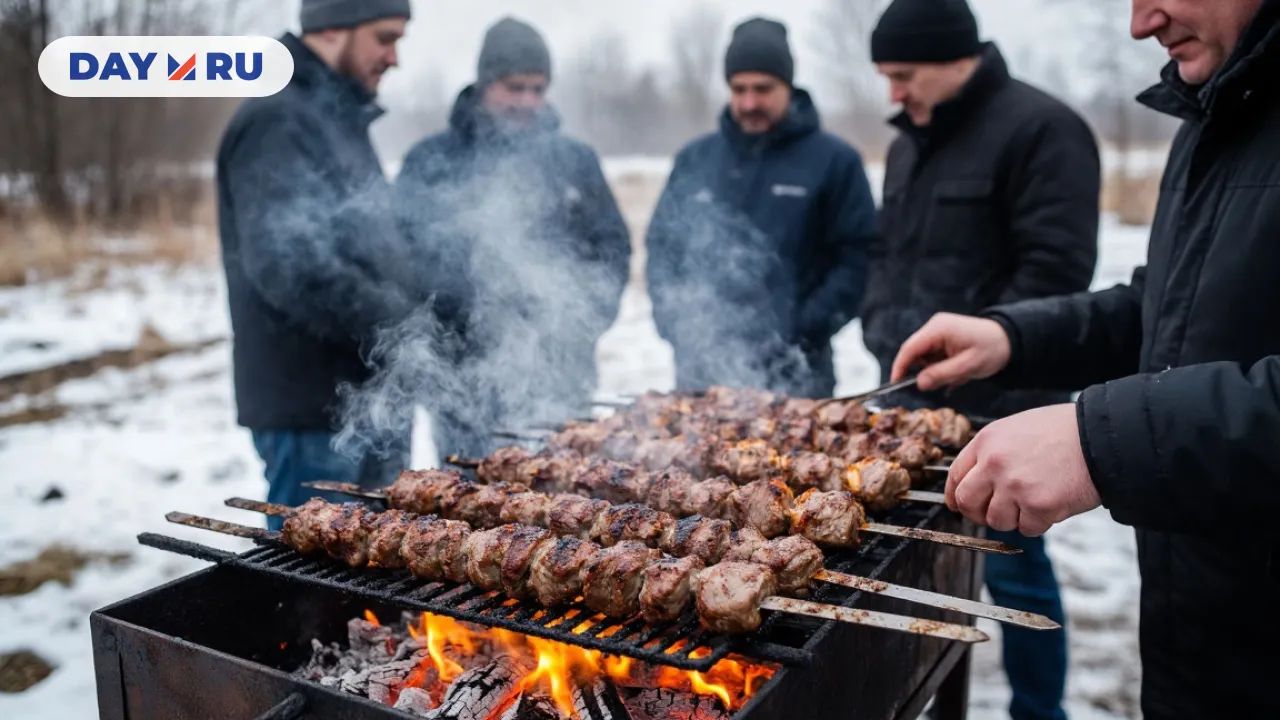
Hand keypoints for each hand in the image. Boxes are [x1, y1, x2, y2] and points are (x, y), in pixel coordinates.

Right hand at [890, 313, 1012, 391]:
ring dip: (931, 370)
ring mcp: (937, 331)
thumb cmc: (992, 350)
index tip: (894, 384)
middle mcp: (934, 327)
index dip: (899, 366)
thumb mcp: (968, 366)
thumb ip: (941, 374)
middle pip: (914, 352)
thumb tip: (918, 383)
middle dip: (919, 371)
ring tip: (954, 376)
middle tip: (934, 385)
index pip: (910, 348)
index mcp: (939, 329)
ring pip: (922, 356)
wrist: (1009, 340)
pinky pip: (931, 355)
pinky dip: (937, 367)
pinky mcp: (941, 337)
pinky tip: (954, 371)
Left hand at [945, 404, 1099, 535]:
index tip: (958, 505)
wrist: (1100, 436)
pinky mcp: (1038, 506)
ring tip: (1032, 501)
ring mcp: (1015, 486)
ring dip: (1013, 518)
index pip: (955, 476)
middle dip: (977, 513)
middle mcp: (994, 464)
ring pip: (996, 521)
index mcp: (986, 442)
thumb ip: (992, 452)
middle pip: (967, 503)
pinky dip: (1038, 523)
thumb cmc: (1063, 431)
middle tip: (992, 513)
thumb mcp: (1016, 428)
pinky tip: (1051, 504)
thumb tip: (976, 479)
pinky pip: (1027, 529)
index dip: (955, 495)